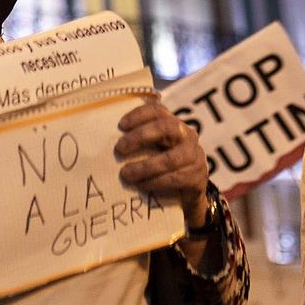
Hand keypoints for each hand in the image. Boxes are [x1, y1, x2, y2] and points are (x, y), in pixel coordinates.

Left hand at [114, 98, 210, 226]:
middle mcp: (187, 135)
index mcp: (174, 124)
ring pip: (169, 159)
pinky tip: (141, 185)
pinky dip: (155, 182)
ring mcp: (194, 155)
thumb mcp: (155, 150)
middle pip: (165, 127)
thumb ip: (141, 142)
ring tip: (126, 174)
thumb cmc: (165, 166)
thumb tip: (107, 142)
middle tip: (119, 149)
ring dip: (145, 167)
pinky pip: (174, 178)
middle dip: (140, 137)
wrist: (190, 193)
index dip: (139, 115)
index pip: (158, 111)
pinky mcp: (197, 175)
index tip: (120, 125)